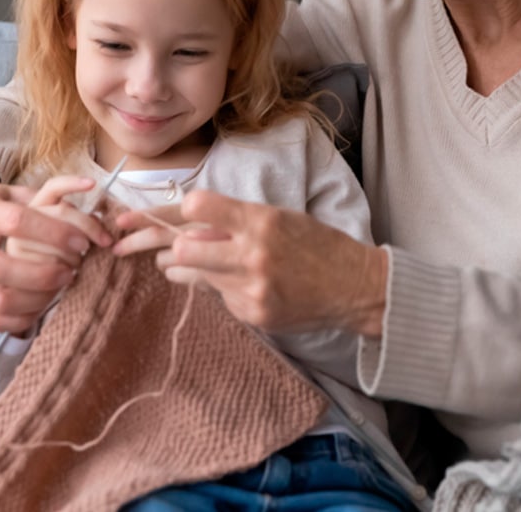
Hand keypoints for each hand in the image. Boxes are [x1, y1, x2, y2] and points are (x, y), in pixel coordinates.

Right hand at [0, 162, 111, 333]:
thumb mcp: (16, 191)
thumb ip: (52, 191)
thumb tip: (90, 186)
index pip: (16, 222)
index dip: (54, 234)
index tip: (82, 242)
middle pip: (0, 267)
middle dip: (43, 274)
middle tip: (72, 270)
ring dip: (37, 299)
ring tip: (60, 288)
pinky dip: (22, 318)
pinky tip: (42, 304)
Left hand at [148, 189, 388, 336]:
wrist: (354, 287)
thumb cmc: (316, 245)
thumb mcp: (280, 218)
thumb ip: (237, 220)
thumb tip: (188, 225)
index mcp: (261, 220)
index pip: (197, 206)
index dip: (180, 210)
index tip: (180, 214)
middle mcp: (253, 254)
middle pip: (181, 248)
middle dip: (169, 246)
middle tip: (166, 247)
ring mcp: (251, 288)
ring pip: (193, 275)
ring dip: (185, 268)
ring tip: (180, 263)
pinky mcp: (252, 314)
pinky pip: (219, 297)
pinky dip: (223, 288)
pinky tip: (243, 284)